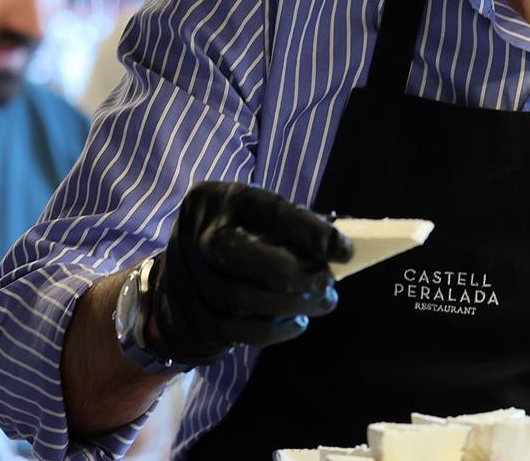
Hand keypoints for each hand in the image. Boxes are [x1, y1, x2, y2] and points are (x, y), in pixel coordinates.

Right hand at [147, 182, 352, 361]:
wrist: (184, 274)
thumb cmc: (242, 237)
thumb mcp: (260, 218)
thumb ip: (294, 228)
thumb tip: (341, 250)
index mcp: (220, 199)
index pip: (267, 210)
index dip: (308, 231)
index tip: (345, 251)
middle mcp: (196, 234)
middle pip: (237, 253)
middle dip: (290, 273)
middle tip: (329, 284)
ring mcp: (187, 277)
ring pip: (237, 298)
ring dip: (289, 305)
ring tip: (323, 303)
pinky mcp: (192, 315)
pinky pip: (232, 331)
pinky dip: (272, 330)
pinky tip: (298, 323)